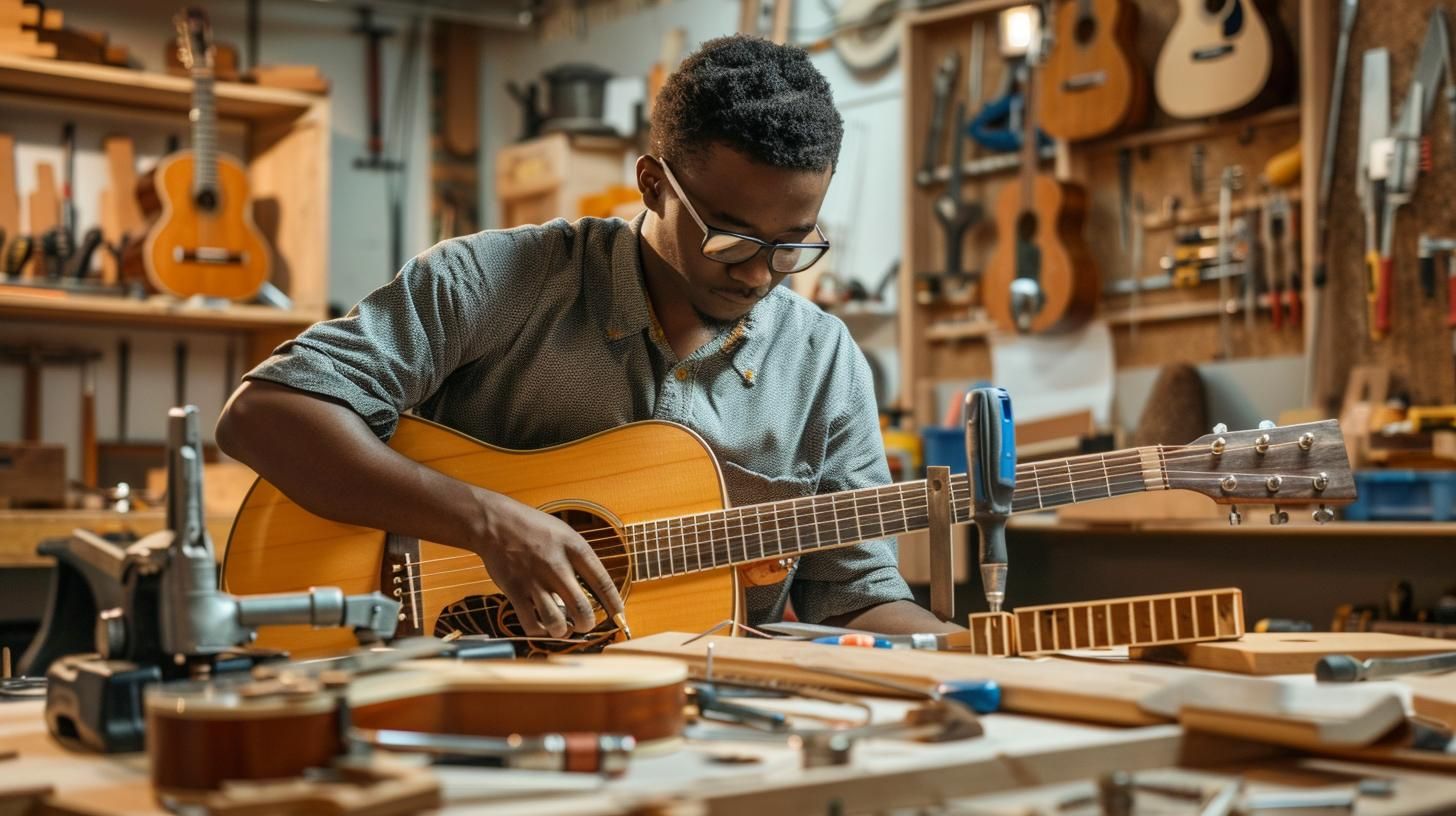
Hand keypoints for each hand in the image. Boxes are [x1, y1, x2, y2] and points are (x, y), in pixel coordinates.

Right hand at [469, 489, 624, 638]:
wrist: (496, 522)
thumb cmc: (533, 528)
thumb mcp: (565, 534)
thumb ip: (579, 559)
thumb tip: (595, 587)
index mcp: (575, 549)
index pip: (603, 582)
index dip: (614, 604)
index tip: (618, 615)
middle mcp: (557, 566)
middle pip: (582, 608)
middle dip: (588, 624)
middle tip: (586, 625)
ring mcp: (535, 580)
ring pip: (556, 621)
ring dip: (563, 631)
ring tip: (563, 628)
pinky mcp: (515, 590)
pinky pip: (530, 623)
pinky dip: (539, 631)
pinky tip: (542, 626)